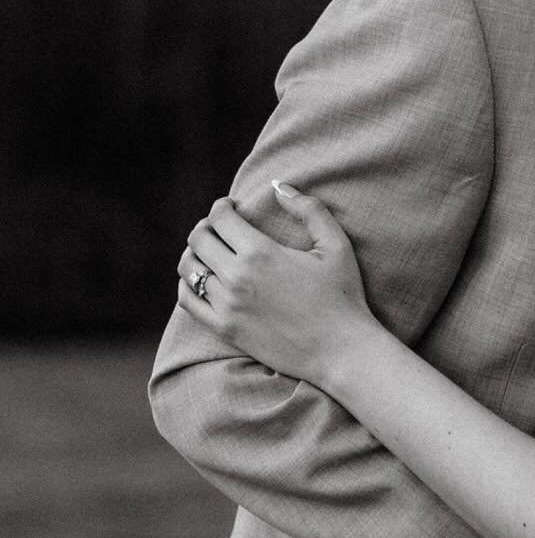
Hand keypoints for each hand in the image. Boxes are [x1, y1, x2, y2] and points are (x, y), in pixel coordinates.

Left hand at [176, 185, 373, 388]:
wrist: (340, 350)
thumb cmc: (343, 295)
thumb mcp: (336, 245)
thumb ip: (309, 210)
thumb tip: (279, 186)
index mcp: (261, 252)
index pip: (220, 217)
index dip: (222, 206)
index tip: (231, 207)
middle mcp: (236, 277)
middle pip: (198, 239)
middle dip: (206, 226)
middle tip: (220, 228)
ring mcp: (227, 305)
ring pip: (188, 267)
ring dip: (195, 253)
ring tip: (210, 252)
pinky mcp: (224, 328)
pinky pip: (188, 300)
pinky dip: (188, 284)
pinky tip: (201, 280)